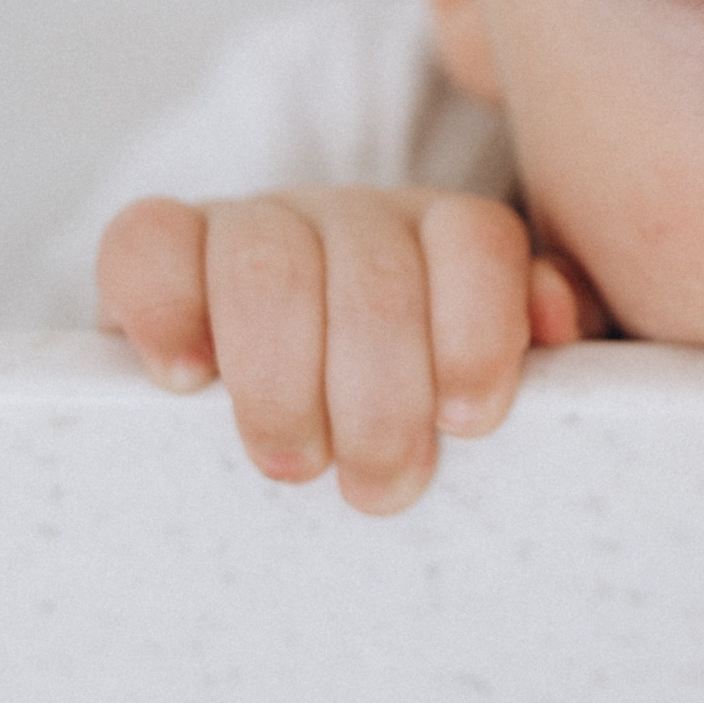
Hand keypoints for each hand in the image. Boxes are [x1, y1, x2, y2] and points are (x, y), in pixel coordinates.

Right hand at [95, 189, 602, 513]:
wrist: (292, 396)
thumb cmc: (413, 395)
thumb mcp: (491, 373)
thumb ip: (543, 335)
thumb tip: (556, 317)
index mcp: (446, 236)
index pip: (477, 240)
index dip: (477, 331)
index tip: (467, 423)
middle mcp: (359, 217)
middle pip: (375, 277)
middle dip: (381, 399)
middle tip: (380, 485)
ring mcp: (258, 222)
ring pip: (268, 264)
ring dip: (280, 381)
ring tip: (294, 462)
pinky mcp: (165, 246)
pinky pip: (148, 241)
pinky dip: (164, 309)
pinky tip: (187, 380)